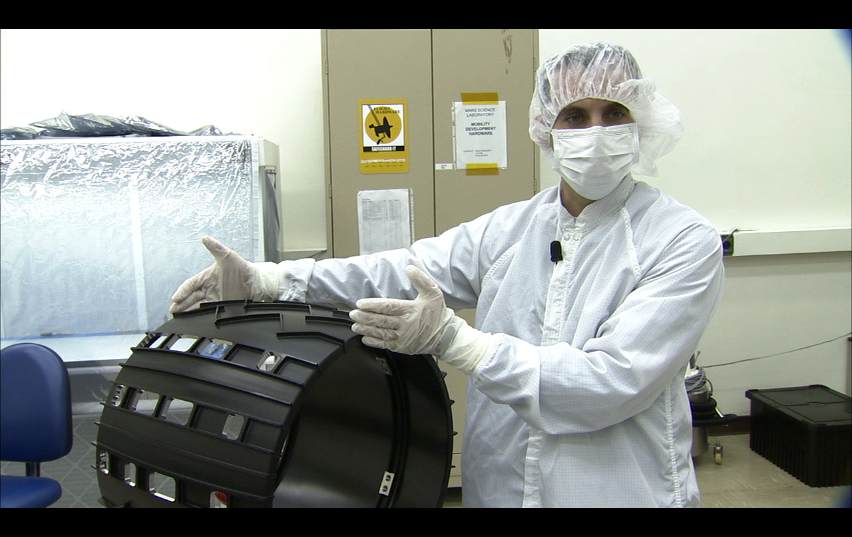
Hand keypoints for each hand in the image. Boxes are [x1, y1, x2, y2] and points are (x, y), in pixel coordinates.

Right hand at [169, 236, 279, 313]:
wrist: (255, 282)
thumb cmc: (242, 268)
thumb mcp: (228, 256)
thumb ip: (216, 248)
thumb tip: (205, 238)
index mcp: (206, 277)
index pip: (190, 284)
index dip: (182, 291)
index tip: (176, 297)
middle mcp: (207, 288)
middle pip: (190, 297)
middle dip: (181, 304)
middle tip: (173, 310)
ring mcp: (213, 298)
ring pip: (196, 306)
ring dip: (187, 311)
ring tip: (179, 317)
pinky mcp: (219, 306)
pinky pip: (206, 312)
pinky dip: (199, 316)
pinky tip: (193, 320)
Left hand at [349, 266, 491, 372]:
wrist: (446, 336)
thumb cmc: (438, 313)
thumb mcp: (433, 292)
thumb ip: (420, 279)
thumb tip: (409, 268)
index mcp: (411, 310)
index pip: (388, 306)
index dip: (373, 305)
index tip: (361, 303)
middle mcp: (406, 325)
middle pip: (381, 320)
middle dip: (365, 317)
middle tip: (353, 314)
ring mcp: (403, 338)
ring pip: (381, 333)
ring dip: (366, 329)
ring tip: (356, 326)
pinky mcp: (402, 347)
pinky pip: (386, 345)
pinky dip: (374, 342)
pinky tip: (365, 338)